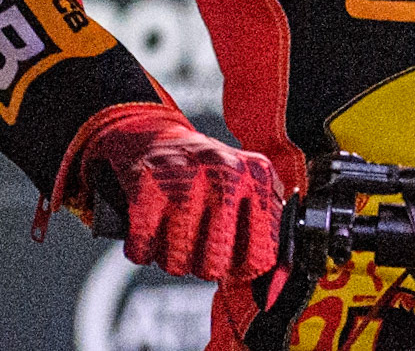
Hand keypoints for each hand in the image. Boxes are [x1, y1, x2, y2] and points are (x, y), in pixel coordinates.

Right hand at [80, 105, 282, 281]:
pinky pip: (143, 248)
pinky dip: (141, 250)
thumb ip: (264, 223)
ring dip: (170, 258)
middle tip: (196, 248)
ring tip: (172, 235)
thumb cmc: (204, 173)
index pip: (263, 251)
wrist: (153, 135)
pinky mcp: (146, 185)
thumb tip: (274, 279)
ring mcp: (186, 178)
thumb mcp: (245, 185)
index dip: (243, 268)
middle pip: (216, 264)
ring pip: (178, 261)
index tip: (232, 264)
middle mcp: (226, 173)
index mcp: (258, 175)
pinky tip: (149, 231)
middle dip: (202, 266)